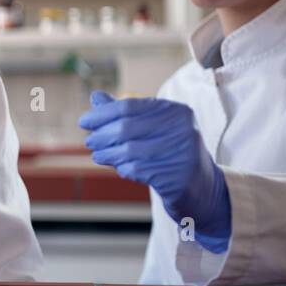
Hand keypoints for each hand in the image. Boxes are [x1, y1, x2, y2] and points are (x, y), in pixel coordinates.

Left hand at [79, 91, 230, 251]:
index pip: (130, 106)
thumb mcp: (152, 129)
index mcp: (176, 111)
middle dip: (102, 135)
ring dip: (107, 153)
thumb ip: (125, 114)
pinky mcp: (177, 177)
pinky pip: (137, 169)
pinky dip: (123, 168)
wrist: (202, 188)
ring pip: (129, 150)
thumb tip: (96, 97)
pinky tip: (120, 168)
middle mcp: (182, 129)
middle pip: (126, 127)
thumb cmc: (170, 153)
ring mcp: (182, 153)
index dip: (102, 114)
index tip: (84, 122)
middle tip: (90, 142)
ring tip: (98, 155)